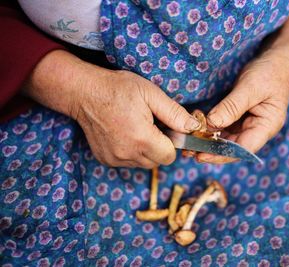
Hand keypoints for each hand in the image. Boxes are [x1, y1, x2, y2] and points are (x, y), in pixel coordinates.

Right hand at [23, 50, 199, 167]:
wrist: (84, 92)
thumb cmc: (118, 89)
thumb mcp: (151, 94)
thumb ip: (174, 114)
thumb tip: (194, 128)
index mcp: (142, 139)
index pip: (170, 156)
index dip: (171, 142)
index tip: (164, 127)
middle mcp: (127, 154)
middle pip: (157, 161)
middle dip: (159, 146)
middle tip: (150, 125)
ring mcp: (114, 159)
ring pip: (143, 163)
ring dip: (145, 150)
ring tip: (136, 128)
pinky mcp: (105, 159)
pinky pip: (128, 162)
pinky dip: (131, 152)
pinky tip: (124, 134)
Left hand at [195, 0, 288, 163]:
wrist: (276, 61)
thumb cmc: (269, 72)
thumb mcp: (251, 87)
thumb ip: (232, 107)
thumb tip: (212, 124)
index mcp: (267, 127)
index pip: (244, 149)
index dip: (222, 155)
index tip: (201, 155)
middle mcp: (257, 130)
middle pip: (233, 148)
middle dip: (211, 151)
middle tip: (188, 150)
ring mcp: (247, 125)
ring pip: (226, 140)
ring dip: (208, 142)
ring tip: (188, 143)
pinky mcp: (238, 118)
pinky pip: (223, 128)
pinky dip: (210, 130)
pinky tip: (196, 129)